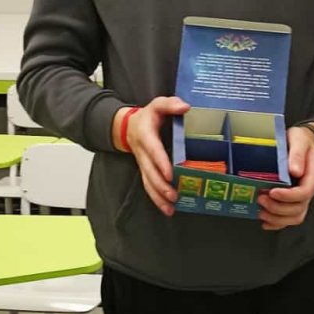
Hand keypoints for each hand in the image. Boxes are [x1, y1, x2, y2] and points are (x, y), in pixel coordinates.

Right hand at [112, 96, 188, 217]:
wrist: (128, 126)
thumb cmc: (148, 116)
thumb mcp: (157, 104)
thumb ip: (169, 104)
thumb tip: (185, 107)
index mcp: (146, 135)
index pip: (153, 150)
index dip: (160, 162)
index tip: (169, 174)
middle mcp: (142, 153)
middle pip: (149, 172)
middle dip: (161, 186)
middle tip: (173, 195)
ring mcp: (143, 164)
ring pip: (148, 183)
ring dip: (158, 197)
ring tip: (170, 208)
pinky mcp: (145, 171)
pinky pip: (149, 187)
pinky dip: (157, 199)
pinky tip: (168, 209)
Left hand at [258, 125, 313, 231]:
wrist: (301, 142)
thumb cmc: (300, 140)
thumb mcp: (299, 140)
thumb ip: (297, 154)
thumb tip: (295, 170)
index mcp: (312, 175)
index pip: (304, 192)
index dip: (288, 196)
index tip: (273, 192)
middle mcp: (307, 188)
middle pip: (299, 208)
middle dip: (278, 208)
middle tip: (261, 199)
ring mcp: (300, 196)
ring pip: (294, 216)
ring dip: (277, 218)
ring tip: (261, 211)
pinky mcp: (291, 200)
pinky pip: (288, 218)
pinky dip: (276, 223)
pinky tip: (265, 221)